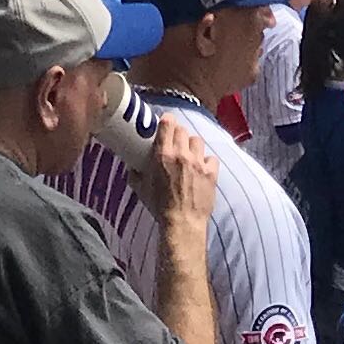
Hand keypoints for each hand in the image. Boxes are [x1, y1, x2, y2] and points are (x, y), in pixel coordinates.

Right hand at [144, 113, 217, 237]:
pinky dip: (207, 161)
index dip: (167, 120)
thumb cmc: (159, 207)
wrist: (182, 223)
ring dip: (192, 146)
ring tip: (189, 155)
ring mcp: (198, 162)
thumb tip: (132, 165)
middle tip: (175, 143)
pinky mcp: (211, 173)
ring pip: (197, 140)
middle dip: (178, 134)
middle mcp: (181, 154)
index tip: (166, 123)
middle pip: (183, 130)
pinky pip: (211, 158)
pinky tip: (202, 168)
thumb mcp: (140, 189)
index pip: (168, 123)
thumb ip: (135, 174)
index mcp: (162, 155)